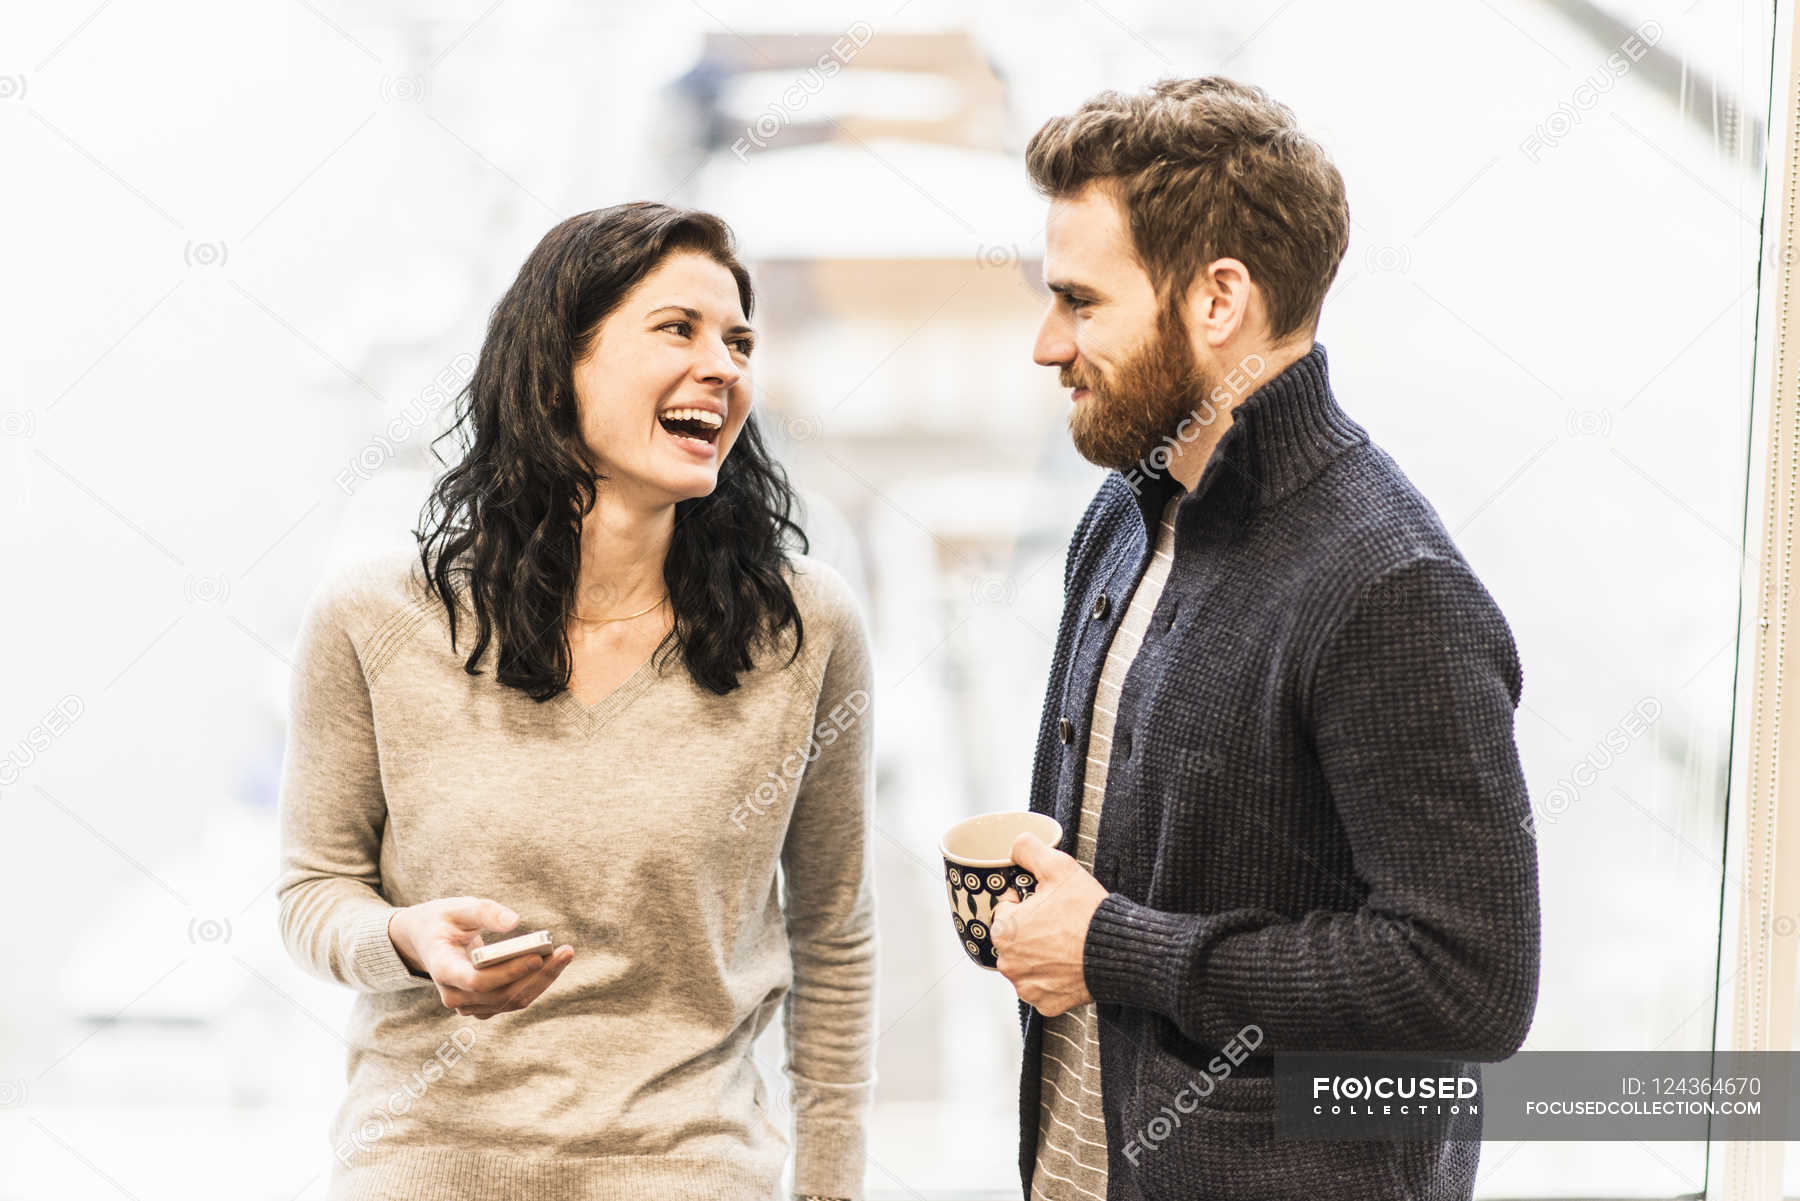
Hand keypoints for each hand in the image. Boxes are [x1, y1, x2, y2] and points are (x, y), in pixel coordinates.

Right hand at [387, 896, 574, 1019]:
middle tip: (566, 951)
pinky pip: (513, 1000)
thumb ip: (485, 911)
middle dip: (538, 974)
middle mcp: (453, 995)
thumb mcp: (458, 907)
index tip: (537, 956)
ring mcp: (467, 1005)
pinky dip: (535, 983)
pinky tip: (553, 963)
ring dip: (542, 980)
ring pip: (512, 1001)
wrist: (427, 940)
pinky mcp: (483, 1007)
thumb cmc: (444, 920)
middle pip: (501, 994)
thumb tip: (515, 921)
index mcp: (442, 968)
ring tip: (565, 953)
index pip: (478, 981)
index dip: (509, 973)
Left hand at [990, 832, 1108, 1016]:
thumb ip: (1029, 849)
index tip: (1047, 902)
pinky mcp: (1046, 1004)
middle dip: (1031, 929)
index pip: (1006, 910)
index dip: (1026, 902)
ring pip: (1027, 964)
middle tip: (1059, 921)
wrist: (1120, 951)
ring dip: (1040, 954)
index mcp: (1004, 930)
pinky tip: (1070, 965)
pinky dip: (1054, 978)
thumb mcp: (1059, 867)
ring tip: (1066, 942)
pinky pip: (1043, 987)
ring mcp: (1027, 987)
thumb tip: (1016, 843)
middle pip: (1014, 938)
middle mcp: (1008, 963)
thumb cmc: (1087, 912)